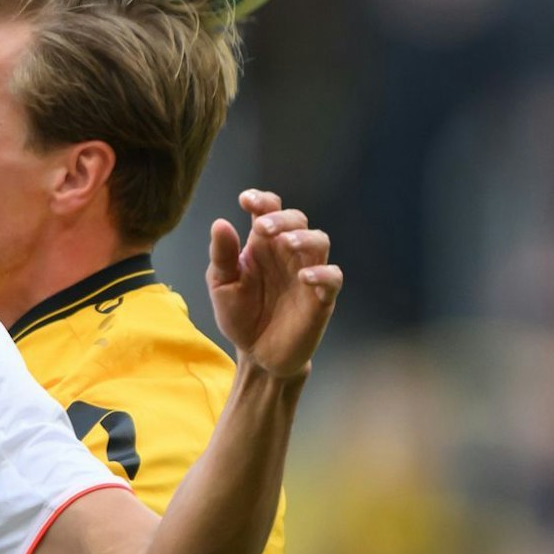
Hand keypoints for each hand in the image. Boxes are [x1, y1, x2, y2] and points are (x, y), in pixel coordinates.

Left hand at [207, 190, 342, 380]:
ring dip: (304, 237)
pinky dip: (323, 273)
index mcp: (262, 245)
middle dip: (281, 218)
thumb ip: (222, 256)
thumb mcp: (222, 285)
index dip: (262, 200)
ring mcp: (307, 273)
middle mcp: (287, 253)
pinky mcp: (322, 298)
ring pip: (319, 240)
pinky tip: (304, 277)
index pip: (268, 211)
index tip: (246, 200)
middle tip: (262, 228)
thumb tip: (221, 222)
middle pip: (296, 219)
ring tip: (286, 243)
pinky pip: (333, 277)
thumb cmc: (240, 315)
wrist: (257, 354)